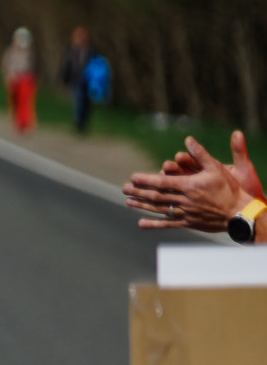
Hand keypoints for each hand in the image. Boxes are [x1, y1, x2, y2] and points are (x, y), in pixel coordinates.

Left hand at [125, 133, 254, 231]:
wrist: (239, 213)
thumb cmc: (229, 189)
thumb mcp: (216, 168)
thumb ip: (200, 154)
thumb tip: (188, 140)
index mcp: (189, 186)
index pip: (162, 182)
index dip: (146, 180)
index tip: (133, 177)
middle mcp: (184, 200)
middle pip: (156, 195)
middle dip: (139, 192)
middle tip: (124, 189)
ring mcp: (185, 213)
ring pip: (159, 209)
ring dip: (142, 205)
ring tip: (128, 201)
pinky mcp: (188, 223)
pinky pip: (168, 224)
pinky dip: (153, 224)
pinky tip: (140, 223)